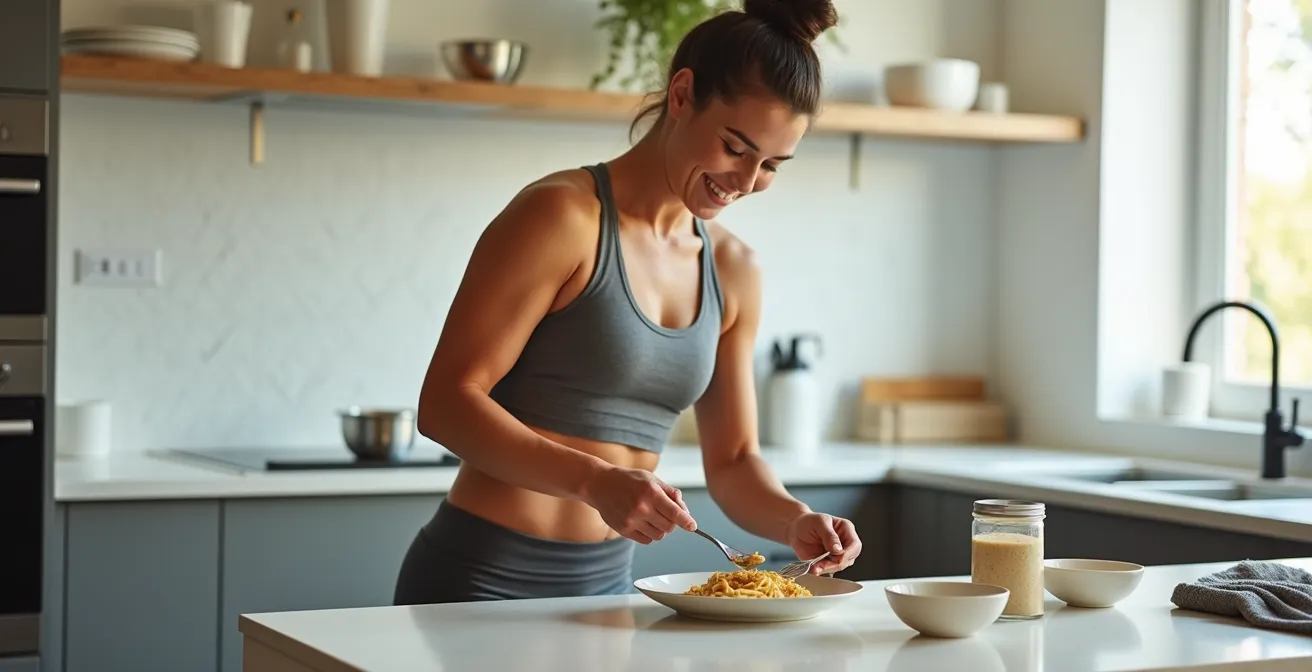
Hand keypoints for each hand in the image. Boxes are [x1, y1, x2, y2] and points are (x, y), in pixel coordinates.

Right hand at [583, 466, 697, 543]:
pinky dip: (649, 534)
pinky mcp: (624, 530)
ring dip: (660, 528)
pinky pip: (647, 540)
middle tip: (666, 514)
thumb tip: (684, 510)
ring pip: (659, 535)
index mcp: (651, 492)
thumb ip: (669, 493)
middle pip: (670, 527)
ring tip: (651, 516)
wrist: (599, 484)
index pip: (675, 513)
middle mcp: (641, 508)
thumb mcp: (651, 478)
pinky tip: (642, 522)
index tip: (693, 526)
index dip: (687, 522)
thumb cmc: (628, 480)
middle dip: (673, 522)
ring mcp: (631, 520)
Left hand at [784, 512, 861, 574]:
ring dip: (826, 568)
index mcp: (846, 530)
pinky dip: (821, 570)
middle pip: (849, 559)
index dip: (847, 553)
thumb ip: (829, 535)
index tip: (836, 555)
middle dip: (835, 564)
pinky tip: (813, 568)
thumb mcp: (819, 523)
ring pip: (839, 567)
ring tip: (814, 566)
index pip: (854, 545)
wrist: (796, 530)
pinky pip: (828, 570)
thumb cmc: (808, 522)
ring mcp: (837, 555)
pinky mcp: (828, 563)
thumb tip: (838, 549)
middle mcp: (845, 544)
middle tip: (821, 563)